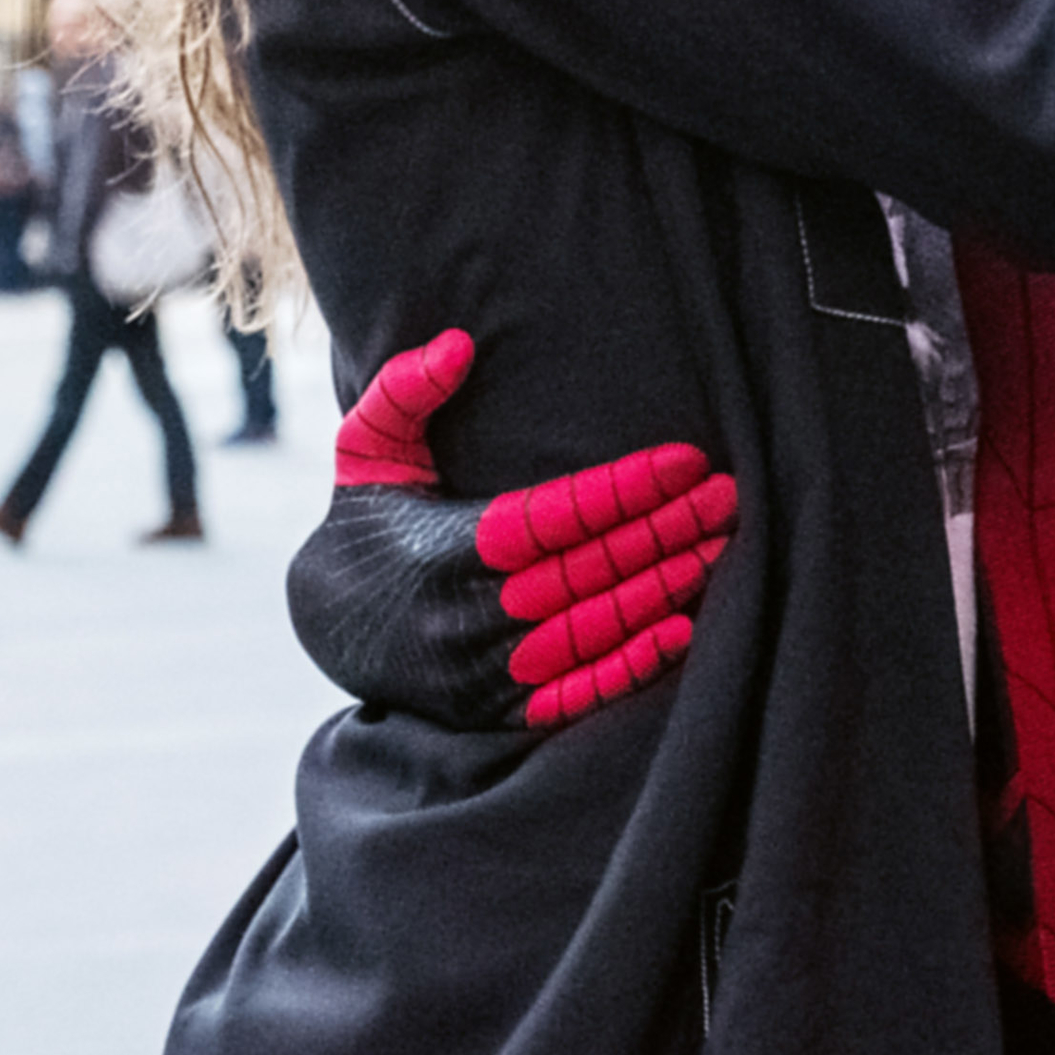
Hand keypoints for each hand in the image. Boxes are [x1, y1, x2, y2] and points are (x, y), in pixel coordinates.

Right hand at [287, 328, 737, 728]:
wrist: (327, 627)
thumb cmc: (369, 520)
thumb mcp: (368, 449)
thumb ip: (404, 391)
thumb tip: (459, 343)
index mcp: (440, 549)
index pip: (548, 518)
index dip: (621, 491)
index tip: (686, 460)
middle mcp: (462, 616)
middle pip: (583, 572)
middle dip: (662, 532)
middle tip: (727, 496)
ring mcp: (480, 672)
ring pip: (589, 631)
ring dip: (661, 590)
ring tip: (720, 546)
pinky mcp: (495, 712)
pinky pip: (574, 693)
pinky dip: (629, 666)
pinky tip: (682, 630)